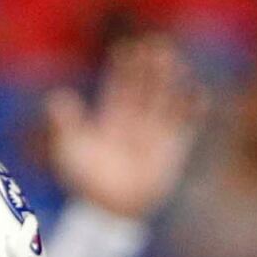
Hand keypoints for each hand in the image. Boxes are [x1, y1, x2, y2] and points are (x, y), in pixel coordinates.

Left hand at [44, 35, 206, 223]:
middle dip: (149, 67)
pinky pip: (186, 125)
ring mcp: (154, 133)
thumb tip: (56, 96)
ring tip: (175, 61)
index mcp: (110, 118)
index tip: (127, 48)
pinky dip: (193, 110)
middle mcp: (134, 121)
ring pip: (165, 100)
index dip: (123, 67)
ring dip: (170, 82)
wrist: (111, 211)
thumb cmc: (87, 183)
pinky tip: (199, 92)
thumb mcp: (70, 149)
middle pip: (144, 87)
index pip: (119, 85)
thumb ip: (64, 123)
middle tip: (155, 44)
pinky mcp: (172, 148)